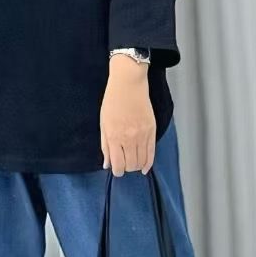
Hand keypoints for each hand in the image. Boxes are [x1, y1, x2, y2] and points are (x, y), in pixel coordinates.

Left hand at [100, 56, 155, 175]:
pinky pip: (152, 152)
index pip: (118, 164)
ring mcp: (142, 135)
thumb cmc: (113, 102)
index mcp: (114, 136)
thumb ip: (105, 145)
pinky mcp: (152, 130)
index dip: (117, 171)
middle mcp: (129, 138)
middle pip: (131, 164)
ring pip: (142, 160)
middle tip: (124, 166)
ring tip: (132, 165)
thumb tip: (107, 163)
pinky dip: (148, 162)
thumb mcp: (103, 123)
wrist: (128, 84)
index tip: (116, 171)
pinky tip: (144, 167)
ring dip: (136, 166)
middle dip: (126, 168)